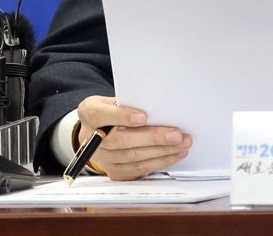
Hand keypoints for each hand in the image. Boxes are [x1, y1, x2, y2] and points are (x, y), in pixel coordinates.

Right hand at [76, 95, 191, 180]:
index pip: (101, 115)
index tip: (143, 116)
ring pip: (133, 157)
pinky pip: (138, 169)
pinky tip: (173, 155)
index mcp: (90, 114)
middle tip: (176, 135)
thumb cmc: (112, 111)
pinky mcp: (114, 172)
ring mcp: (103, 158)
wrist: (98, 132)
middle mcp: (92, 139)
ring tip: (182, 144)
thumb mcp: (114, 99)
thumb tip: (159, 106)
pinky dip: (158, 162)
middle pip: (122, 140)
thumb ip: (130, 101)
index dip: (122, 116)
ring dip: (162, 152)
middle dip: (153, 138)